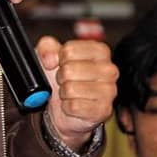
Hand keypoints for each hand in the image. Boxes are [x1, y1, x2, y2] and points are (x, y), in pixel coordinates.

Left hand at [37, 36, 117, 150]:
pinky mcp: (104, 109)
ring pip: (70, 89)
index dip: (59, 59)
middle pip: (68, 70)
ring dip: (64, 92)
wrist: (64, 106)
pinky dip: (67, 107)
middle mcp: (109, 69)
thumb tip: (50, 58)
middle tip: (66, 80)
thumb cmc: (62, 77)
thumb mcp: (50, 55)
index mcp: (99, 51)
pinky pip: (74, 106)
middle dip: (61, 76)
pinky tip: (74, 104)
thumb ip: (46, 47)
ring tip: (70, 92)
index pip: (69, 50)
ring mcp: (109, 90)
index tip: (63, 63)